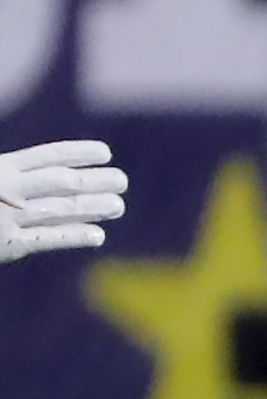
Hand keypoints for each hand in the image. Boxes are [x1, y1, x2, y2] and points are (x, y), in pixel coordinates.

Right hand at [0, 142, 126, 264]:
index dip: (79, 154)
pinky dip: (74, 235)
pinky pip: (48, 238)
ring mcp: (7, 217)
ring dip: (93, 207)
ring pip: (60, 209)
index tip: (105, 153)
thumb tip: (45, 174)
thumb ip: (13, 175)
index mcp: (0, 167)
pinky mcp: (7, 245)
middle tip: (122, 181)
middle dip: (95, 180)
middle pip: (61, 182)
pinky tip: (98, 235)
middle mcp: (7, 189)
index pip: (47, 156)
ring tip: (118, 206)